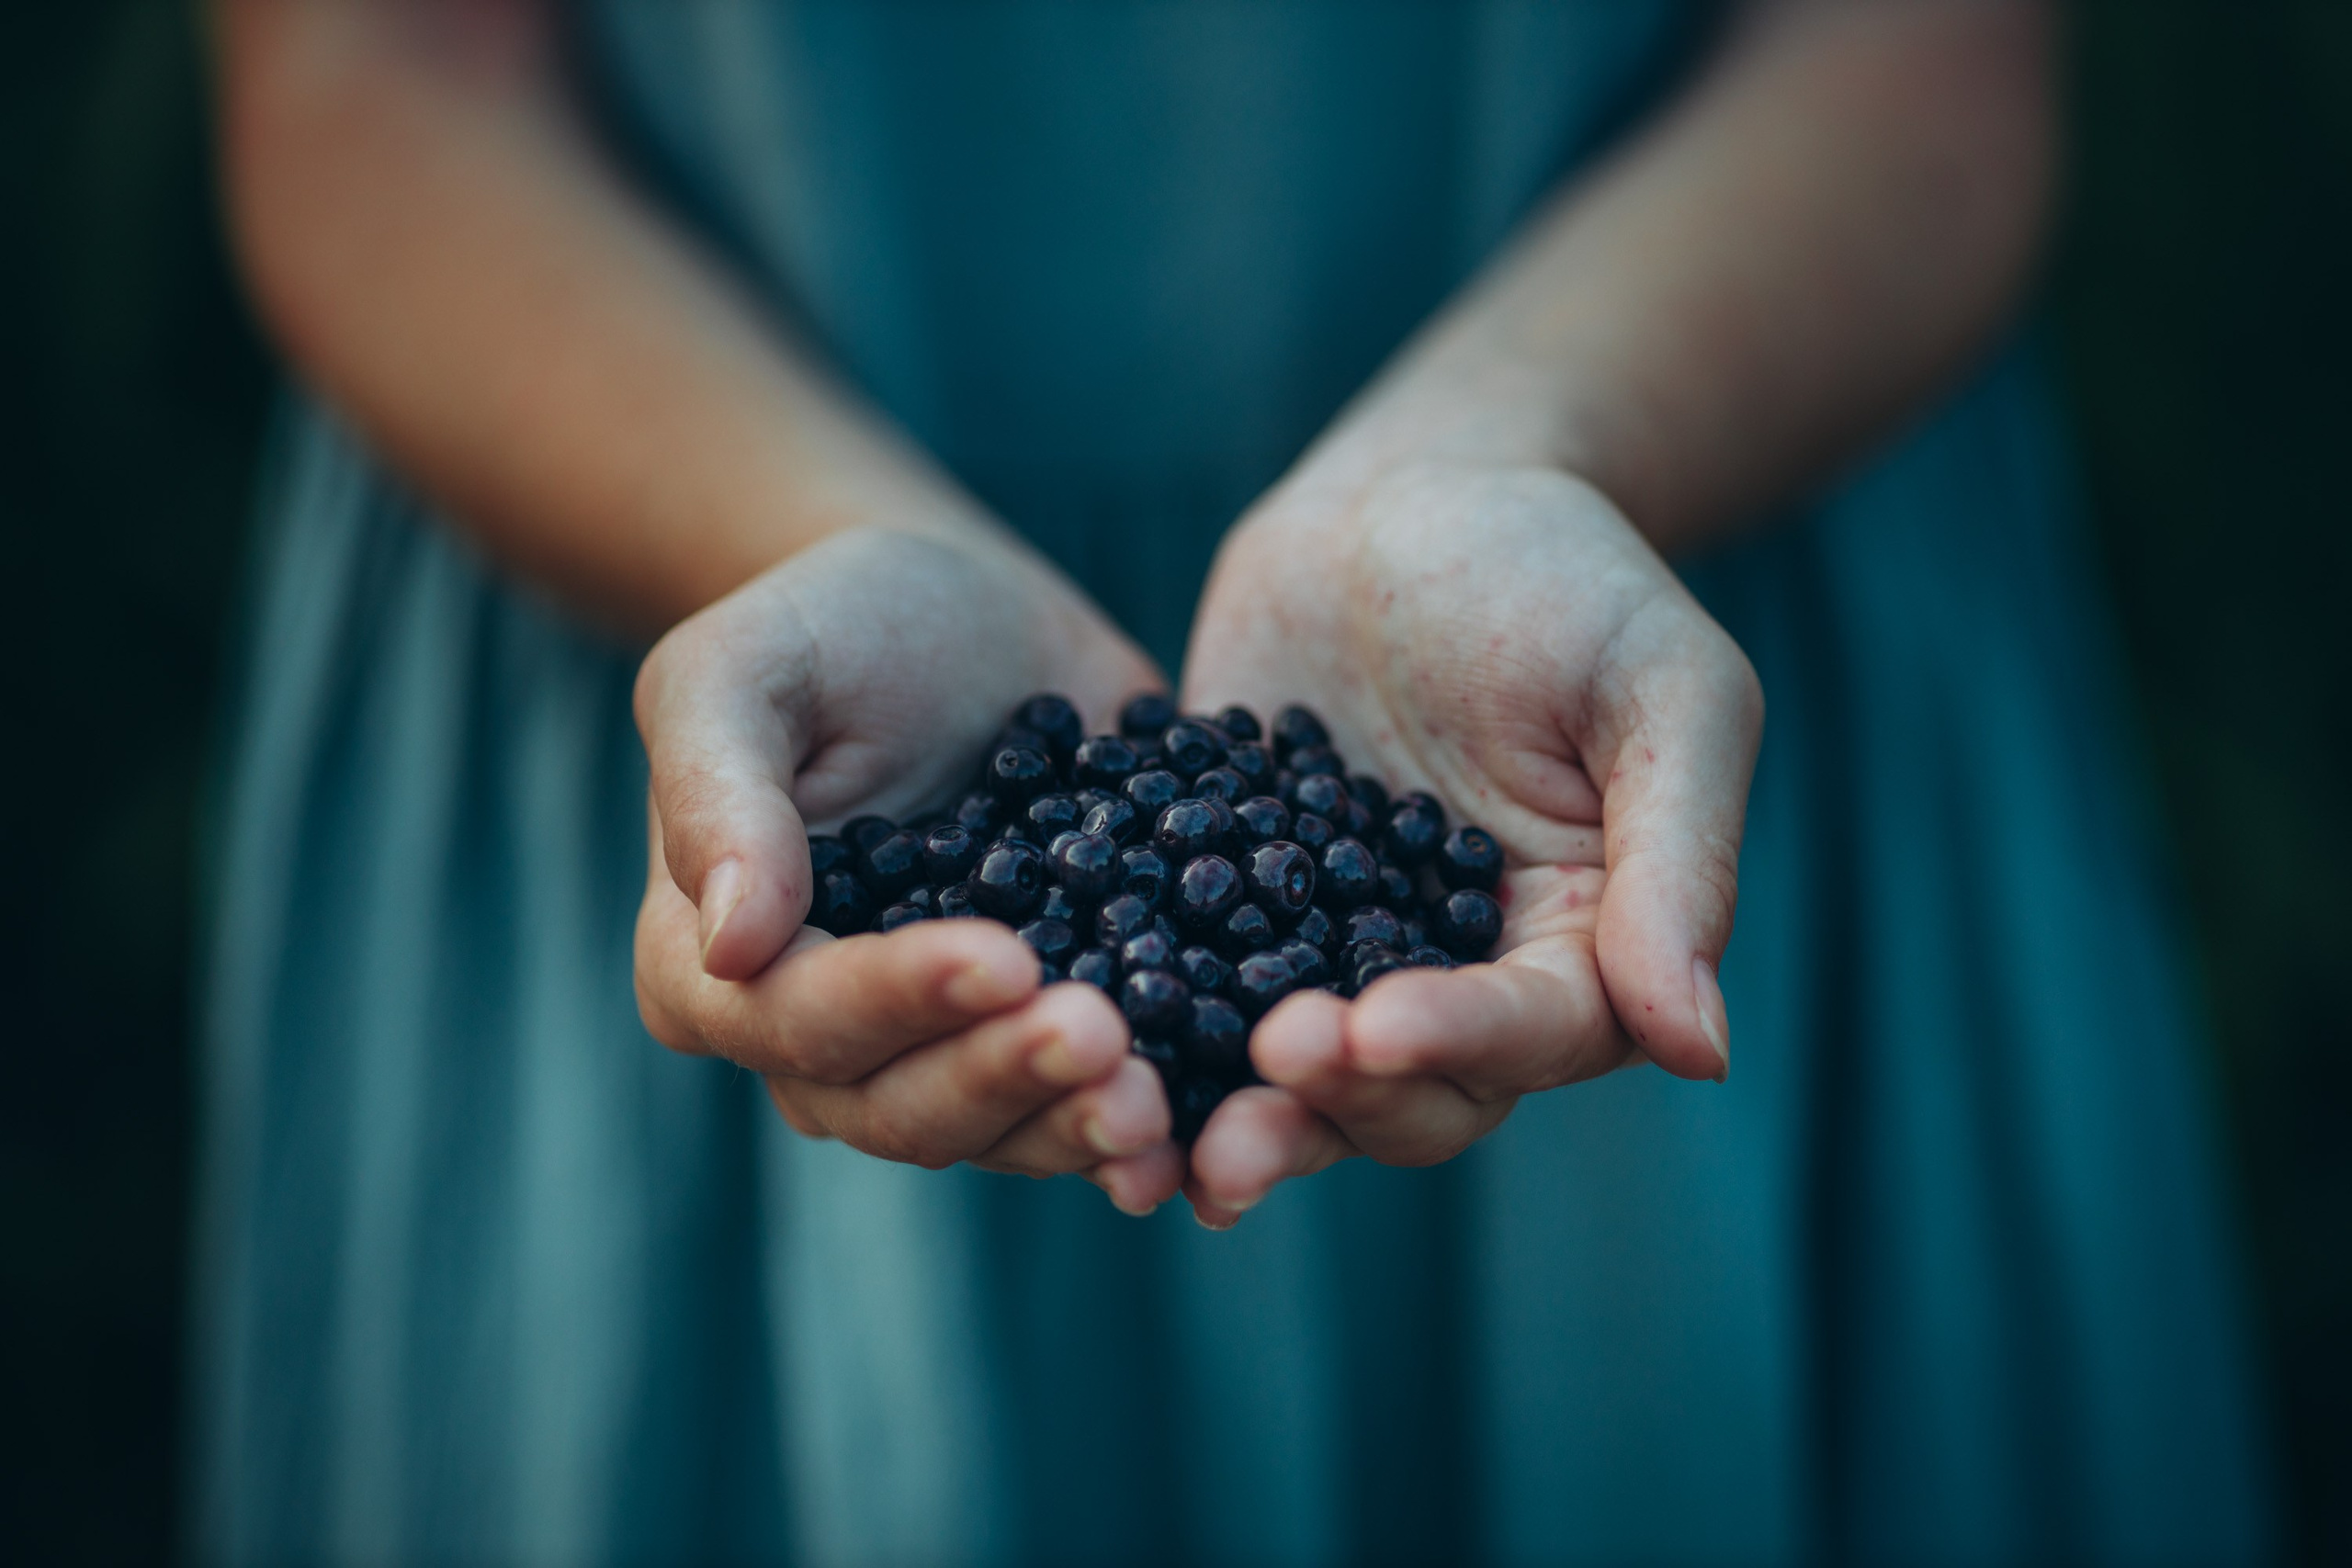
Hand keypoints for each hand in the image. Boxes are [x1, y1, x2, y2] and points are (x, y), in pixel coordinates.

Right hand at [633, 527, 1186, 1212]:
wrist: (964, 616)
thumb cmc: (832, 627)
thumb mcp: (744, 668)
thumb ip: (719, 793)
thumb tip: (734, 944)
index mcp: (721, 971)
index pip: (802, 1015)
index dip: (899, 999)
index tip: (1001, 960)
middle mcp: (827, 1043)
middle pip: (905, 1105)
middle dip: (1006, 1078)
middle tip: (1104, 1038)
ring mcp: (948, 1051)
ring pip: (1002, 1128)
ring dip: (1077, 1125)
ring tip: (1158, 1101)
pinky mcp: (1054, 1030)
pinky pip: (1091, 1104)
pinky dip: (1154, 1131)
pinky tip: (1207, 1133)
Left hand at [1176, 462, 1762, 1224]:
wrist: (1414, 493)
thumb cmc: (1565, 571)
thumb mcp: (1661, 688)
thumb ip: (1680, 862)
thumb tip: (1701, 1051)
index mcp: (1580, 944)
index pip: (1535, 1030)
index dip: (1461, 1042)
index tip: (1374, 1027)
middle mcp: (1457, 977)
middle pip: (1413, 1093)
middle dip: (1340, 1099)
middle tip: (1266, 1067)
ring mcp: (1332, 953)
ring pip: (1297, 1078)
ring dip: (1240, 1110)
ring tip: (1161, 1123)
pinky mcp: (1228, 912)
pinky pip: (1189, 992)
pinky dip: (1146, 1035)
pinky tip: (1072, 1051)